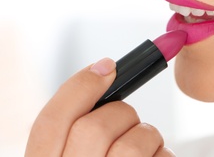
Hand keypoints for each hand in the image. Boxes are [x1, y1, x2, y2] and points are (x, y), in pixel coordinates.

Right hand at [25, 58, 174, 156]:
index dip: (79, 87)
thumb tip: (103, 69)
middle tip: (128, 119)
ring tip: (145, 149)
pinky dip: (164, 155)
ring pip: (136, 140)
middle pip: (95, 126)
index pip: (50, 123)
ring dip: (147, 135)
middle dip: (120, 113)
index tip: (107, 65)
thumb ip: (75, 129)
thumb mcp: (73, 156)